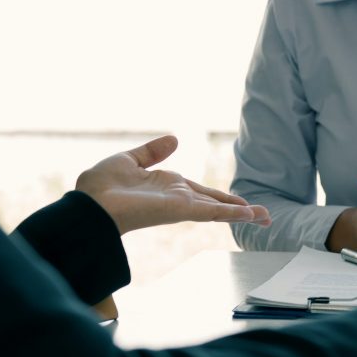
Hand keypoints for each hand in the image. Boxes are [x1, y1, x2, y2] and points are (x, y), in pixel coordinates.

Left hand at [75, 135, 270, 234]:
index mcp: (169, 187)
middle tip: (264, 217)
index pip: (204, 194)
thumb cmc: (101, 185)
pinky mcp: (181, 210)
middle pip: (217, 205)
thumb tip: (175, 138)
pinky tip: (251, 215)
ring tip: (266, 218)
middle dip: (241, 211)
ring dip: (244, 214)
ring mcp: (181, 206)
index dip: (224, 198)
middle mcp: (179, 199)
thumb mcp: (131, 159)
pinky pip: (212, 212)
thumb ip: (154, 152)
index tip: (241, 203)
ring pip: (219, 211)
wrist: (90, 202)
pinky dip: (233, 213)